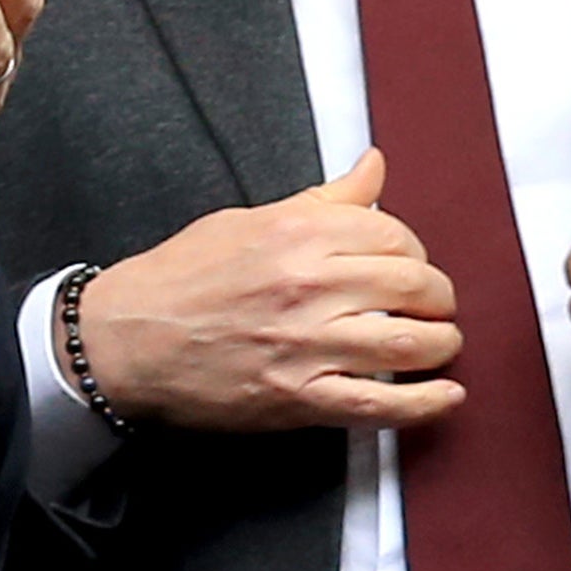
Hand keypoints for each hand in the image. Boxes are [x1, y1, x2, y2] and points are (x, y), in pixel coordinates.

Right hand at [75, 151, 465, 431]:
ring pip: (410, 343)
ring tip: (439, 344)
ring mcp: (305, 344)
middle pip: (415, 286)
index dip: (415, 252)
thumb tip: (372, 166)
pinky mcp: (298, 397)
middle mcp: (307, 285)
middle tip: (432, 305)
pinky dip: (424, 404)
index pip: (395, 236)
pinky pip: (380, 404)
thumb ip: (321, 200)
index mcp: (295, 233)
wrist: (123, 340)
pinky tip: (446, 397)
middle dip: (438, 297)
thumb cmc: (179, 278)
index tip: (408, 265)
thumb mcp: (246, 221)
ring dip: (440, 344)